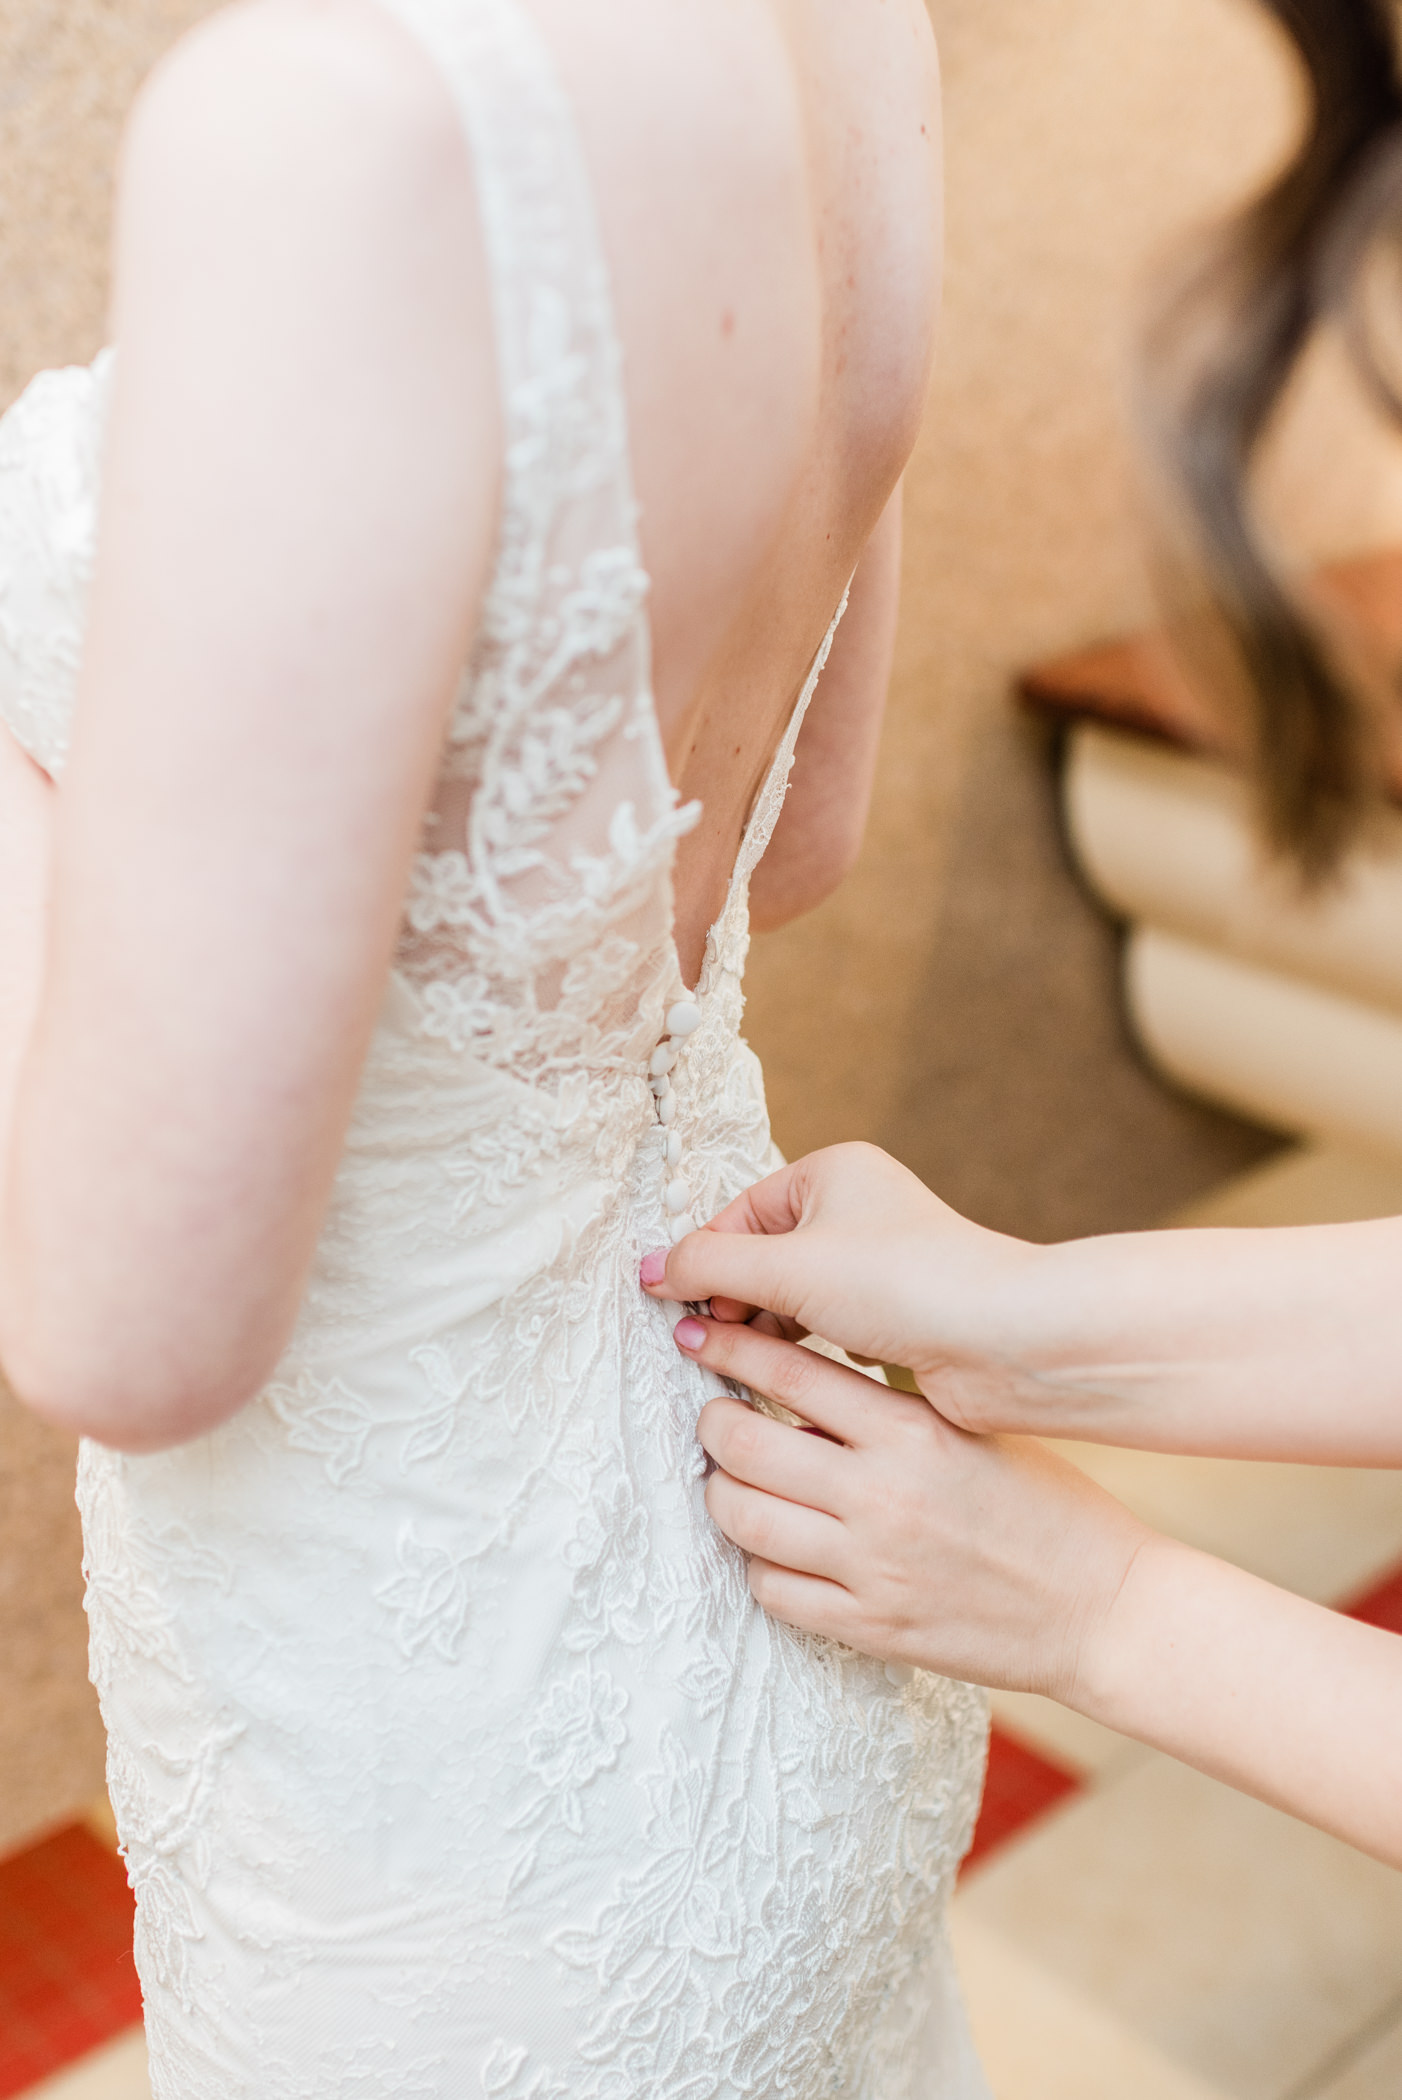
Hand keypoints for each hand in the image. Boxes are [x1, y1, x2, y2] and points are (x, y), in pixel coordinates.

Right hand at [641, 1142, 1047, 1433]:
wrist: (1000, 1337)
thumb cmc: (904, 1283)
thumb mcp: (787, 1267)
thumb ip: (708, 1264)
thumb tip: (650, 1269)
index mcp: (833, 1171)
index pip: (740, 1214)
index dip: (705, 1261)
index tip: (677, 1308)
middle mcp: (857, 1207)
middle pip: (763, 1254)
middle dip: (733, 1296)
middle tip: (706, 1337)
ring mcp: (878, 1259)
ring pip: (794, 1293)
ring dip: (766, 1325)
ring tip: (745, 1359)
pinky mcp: (896, 1308)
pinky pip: (828, 1322)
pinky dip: (808, 1344)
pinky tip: (806, 1369)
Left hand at [674, 1309, 1148, 1698]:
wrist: (1101, 1610)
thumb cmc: (1045, 1506)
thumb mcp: (972, 1430)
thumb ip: (890, 1407)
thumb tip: (800, 1379)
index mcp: (912, 1432)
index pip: (790, 1372)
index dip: (730, 1349)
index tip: (700, 1337)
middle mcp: (882, 1496)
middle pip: (743, 1445)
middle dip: (714, 1424)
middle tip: (717, 1417)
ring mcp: (871, 1568)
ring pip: (742, 1518)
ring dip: (725, 1493)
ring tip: (734, 1481)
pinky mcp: (870, 1628)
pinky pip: (771, 1590)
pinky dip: (759, 1564)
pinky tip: (775, 1548)